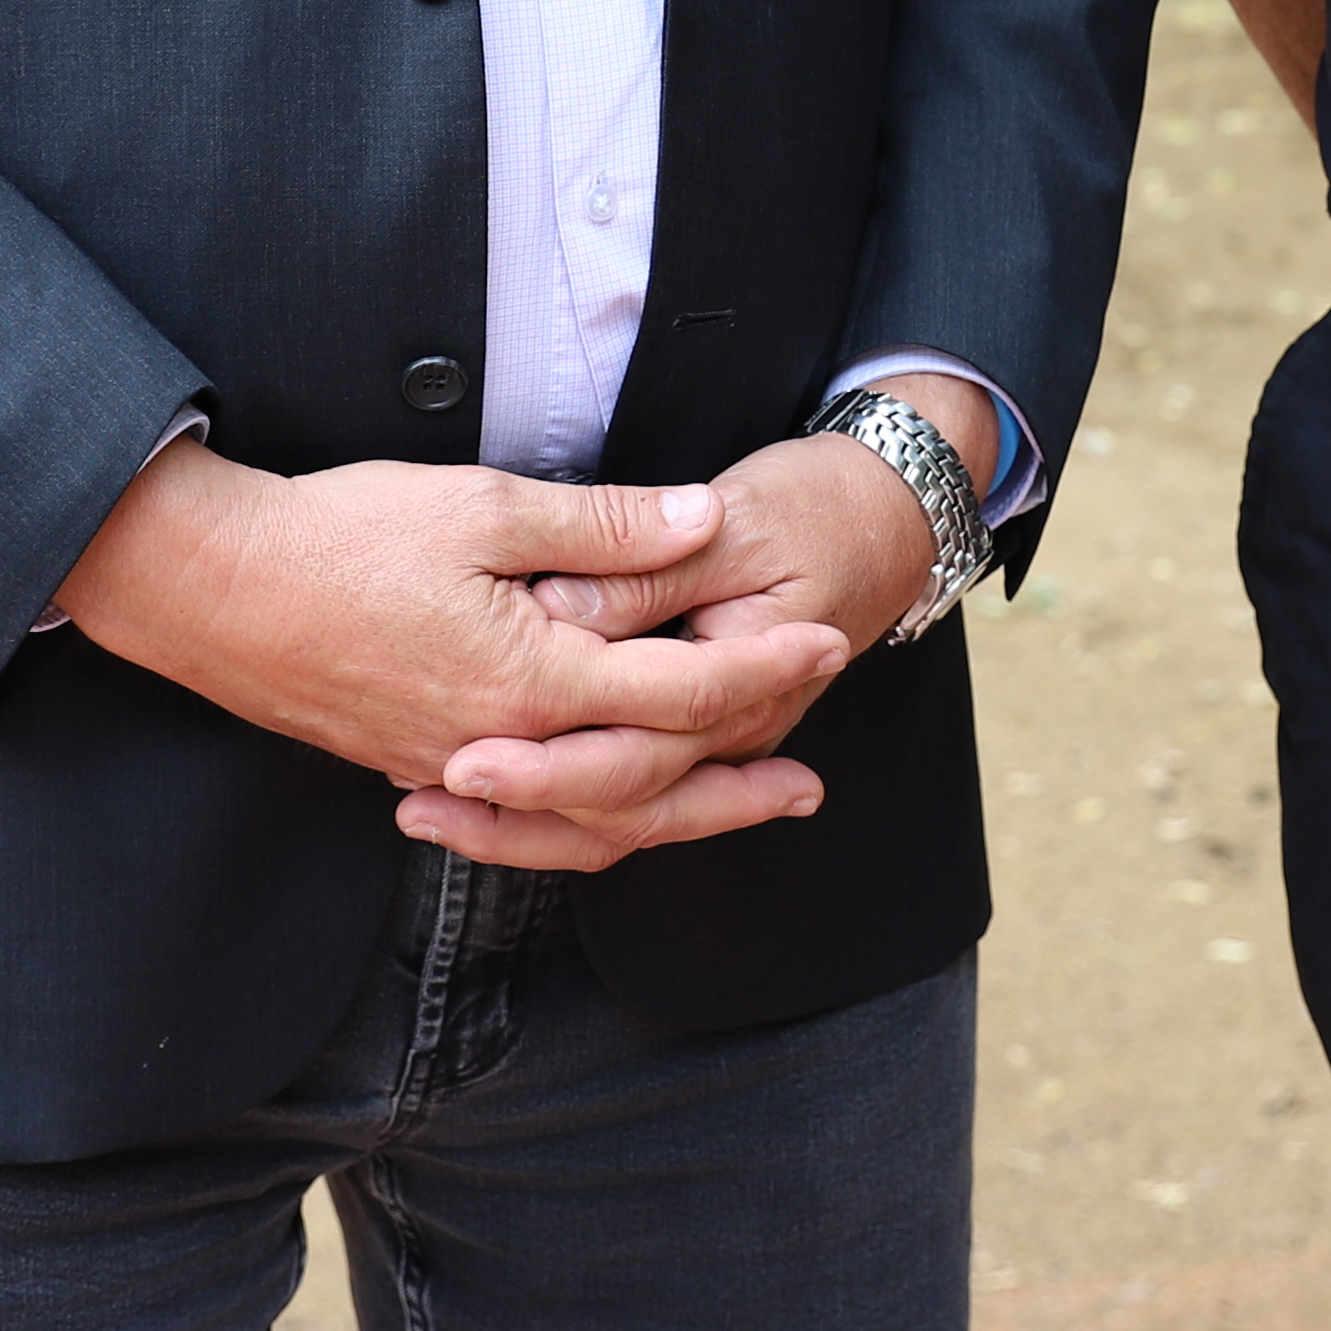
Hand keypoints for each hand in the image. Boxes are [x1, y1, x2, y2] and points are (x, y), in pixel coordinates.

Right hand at [50, 447, 850, 867]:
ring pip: (584, 821)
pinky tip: (603, 805)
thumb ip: (603, 525)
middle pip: (648, 789)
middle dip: (735, 788)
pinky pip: (525, 818)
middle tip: (807, 785)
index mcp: (531, 678)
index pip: (680, 691)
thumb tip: (703, 520)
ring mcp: (455, 765)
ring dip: (665, 815)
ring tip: (727, 806)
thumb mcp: (485, 505)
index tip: (826, 643)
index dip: (764, 668)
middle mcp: (501, 744)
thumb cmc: (340, 536)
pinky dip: (582, 821)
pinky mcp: (415, 763)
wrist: (212, 589)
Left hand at [443, 378, 996, 848]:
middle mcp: (734, 725)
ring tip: (436, 815)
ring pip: (622, 815)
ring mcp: (724, 734)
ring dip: (530, 825)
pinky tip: (495, 799)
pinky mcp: (706, 720)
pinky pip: (633, 793)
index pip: (633, 743)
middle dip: (520, 810)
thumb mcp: (735, 520)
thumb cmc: (821, 504)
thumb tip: (555, 606)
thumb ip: (638, 564)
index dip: (543, 761)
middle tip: (429, 797)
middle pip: (618, 801)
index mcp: (738, 677)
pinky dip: (562, 806)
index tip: (463, 758)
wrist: (900, 508)